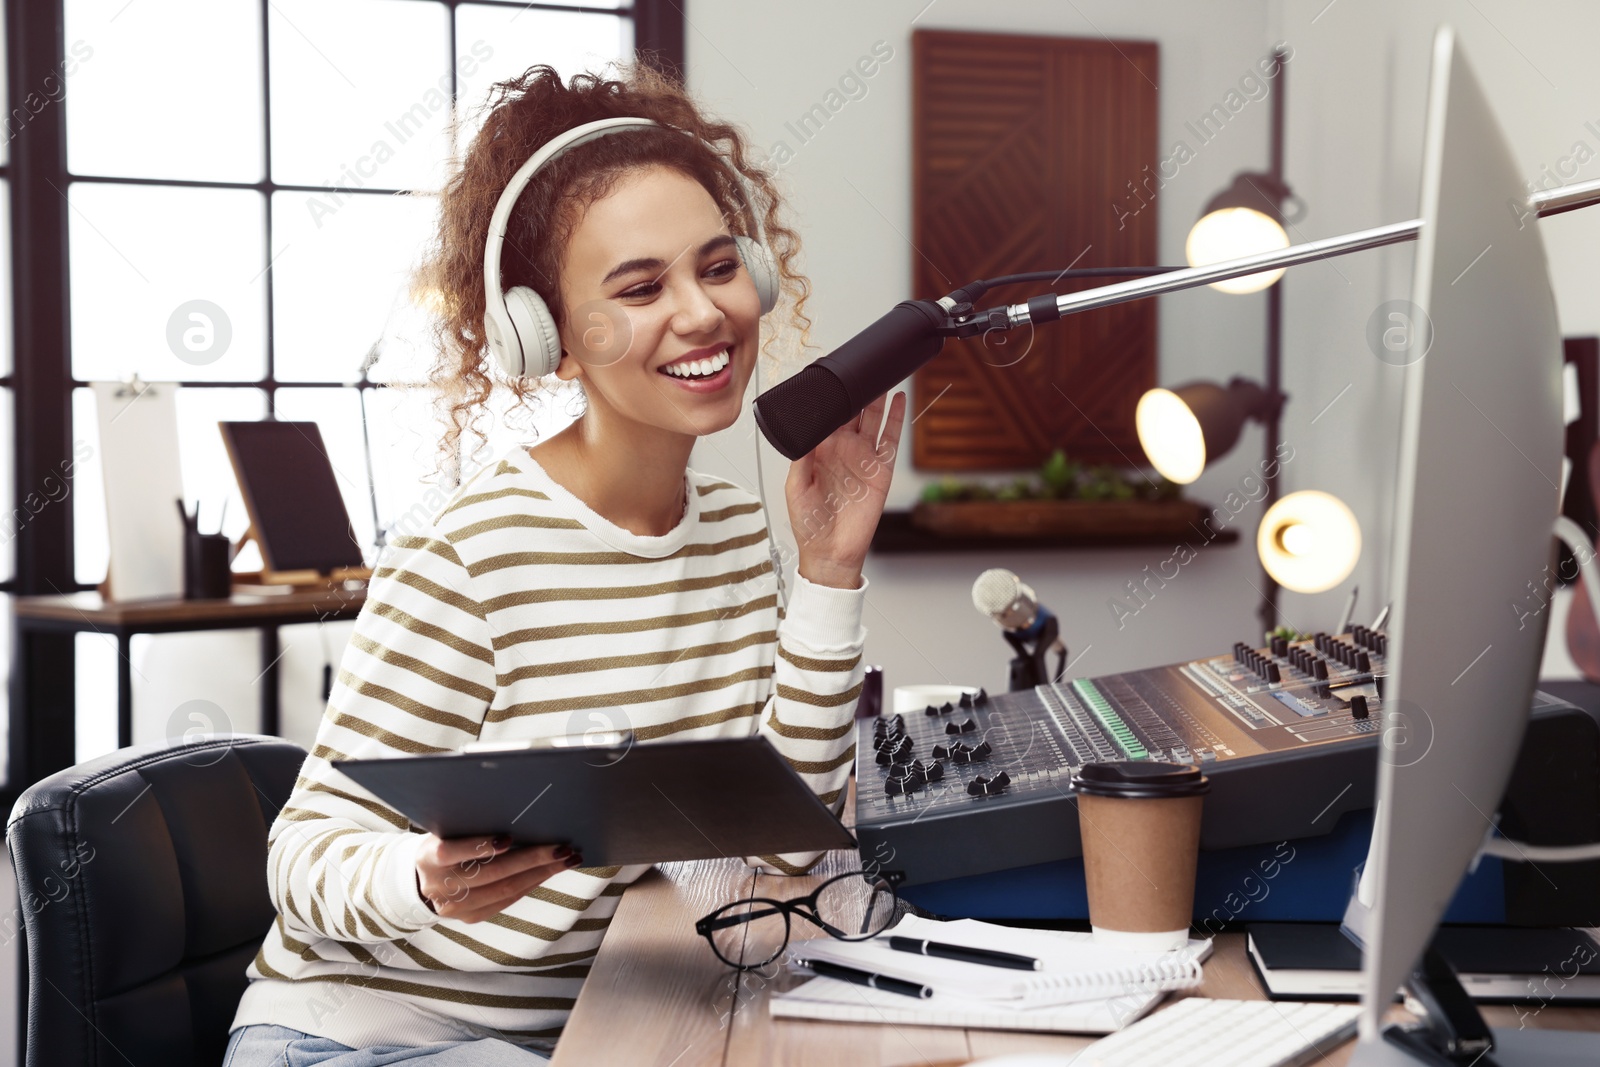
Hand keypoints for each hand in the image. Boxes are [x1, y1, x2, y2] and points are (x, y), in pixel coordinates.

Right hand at [414, 834, 580, 922]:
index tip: (508, 837)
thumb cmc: (443, 842)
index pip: (451, 852)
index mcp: (427, 858)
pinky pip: (506, 901)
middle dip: (531, 859)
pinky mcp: (470, 917)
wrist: (421, 880)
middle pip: (490, 874)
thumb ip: (469, 824)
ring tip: (566, 859)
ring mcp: (455, 906)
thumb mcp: (445, 829)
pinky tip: (548, 871)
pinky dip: (530, 884)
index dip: (479, 846)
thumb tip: (515, 810)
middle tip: (561, 847)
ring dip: (540, 873)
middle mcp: (440, 885)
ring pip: (504, 891)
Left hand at [785, 390, 907, 588]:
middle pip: (851, 413)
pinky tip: (899, 399)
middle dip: (854, 392)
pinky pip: (892, 439)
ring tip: (878, 376)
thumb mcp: (796, 487)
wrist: (830, 552)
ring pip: (872, 420)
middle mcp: (843, 451)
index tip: (830, 378)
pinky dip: (897, 418)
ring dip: (876, 399)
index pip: (826, 417)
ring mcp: (864, 458)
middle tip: (858, 369)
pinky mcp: (882, 470)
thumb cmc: (809, 523)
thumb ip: (800, 459)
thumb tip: (803, 432)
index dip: (829, 399)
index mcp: (820, 451)